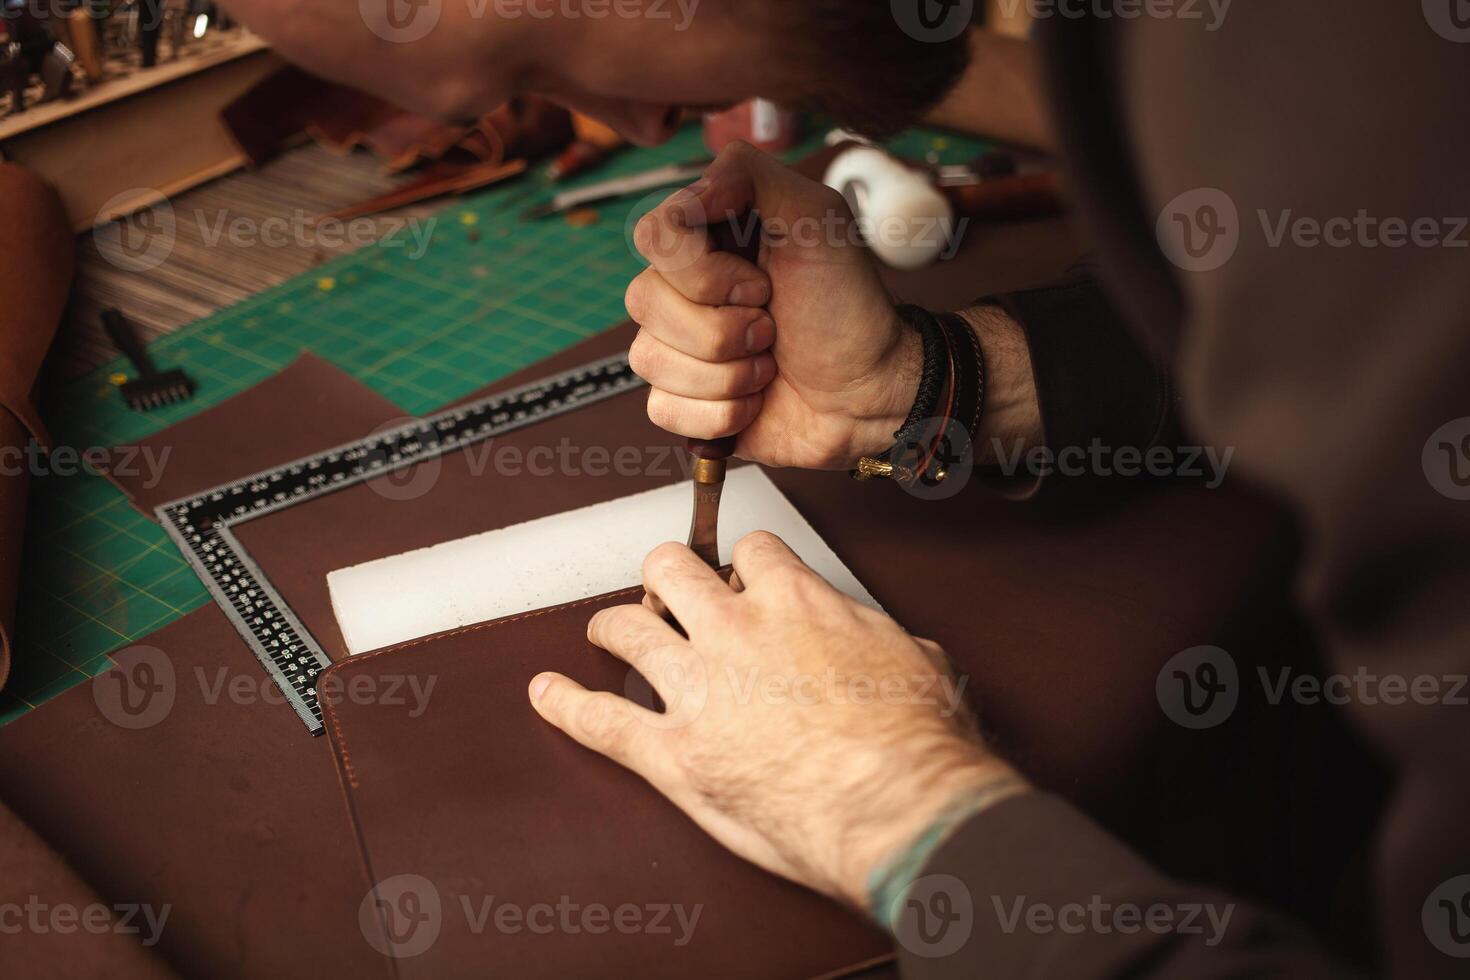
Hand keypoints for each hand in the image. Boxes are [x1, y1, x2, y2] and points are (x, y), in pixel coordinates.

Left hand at [527, 532, 1025, 908]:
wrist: (898, 805)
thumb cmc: (916, 740)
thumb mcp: (917, 661)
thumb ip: (881, 638)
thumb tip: (887, 643)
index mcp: (795, 602)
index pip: (751, 551)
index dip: (743, 564)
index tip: (744, 577)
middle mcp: (735, 631)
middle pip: (671, 568)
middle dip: (666, 574)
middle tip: (667, 593)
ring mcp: (697, 689)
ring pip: (627, 627)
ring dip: (612, 624)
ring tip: (607, 630)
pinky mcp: (674, 754)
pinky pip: (601, 721)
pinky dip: (566, 705)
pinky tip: (547, 694)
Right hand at [626, 141, 1041, 469]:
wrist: (871, 395)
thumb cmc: (849, 307)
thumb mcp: (818, 218)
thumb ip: (751, 175)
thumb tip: (689, 192)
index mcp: (707, 237)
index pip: (654, 235)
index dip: (705, 270)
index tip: (763, 284)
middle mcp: (685, 288)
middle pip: (643, 300)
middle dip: (724, 328)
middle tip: (773, 328)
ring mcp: (680, 346)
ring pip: (648, 359)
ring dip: (728, 374)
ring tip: (769, 366)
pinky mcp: (683, 401)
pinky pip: (661, 408)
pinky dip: (720, 414)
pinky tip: (754, 401)